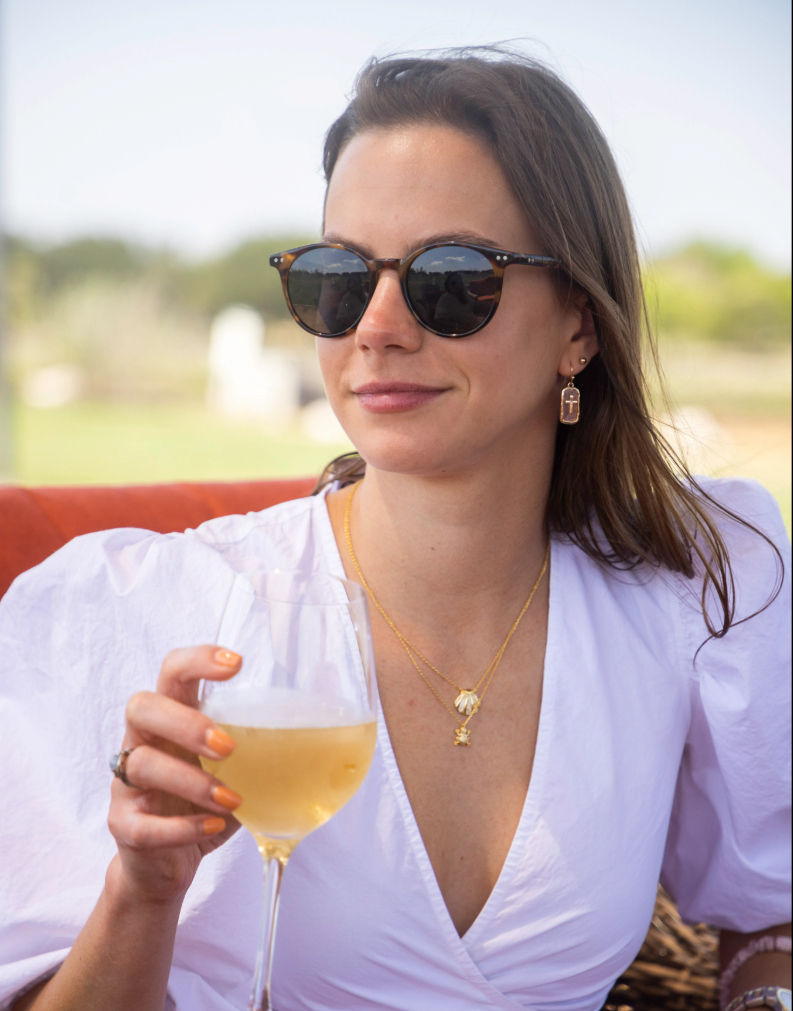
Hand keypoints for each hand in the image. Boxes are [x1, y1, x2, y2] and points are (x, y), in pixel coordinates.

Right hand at [106, 645, 243, 905]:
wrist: (164, 865)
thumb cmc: (205, 802)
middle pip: (142, 707)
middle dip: (186, 722)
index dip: (198, 659)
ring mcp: (127, 785)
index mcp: (173, 717)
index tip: (236, 664)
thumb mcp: (236, 768)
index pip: (172, 670)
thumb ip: (266, 746)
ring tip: (232, 799)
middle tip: (229, 746)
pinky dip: (182, 828)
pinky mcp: (123, 828)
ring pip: (141, 765)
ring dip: (192, 781)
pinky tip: (215, 828)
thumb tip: (342, 735)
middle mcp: (144, 742)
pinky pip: (141, 824)